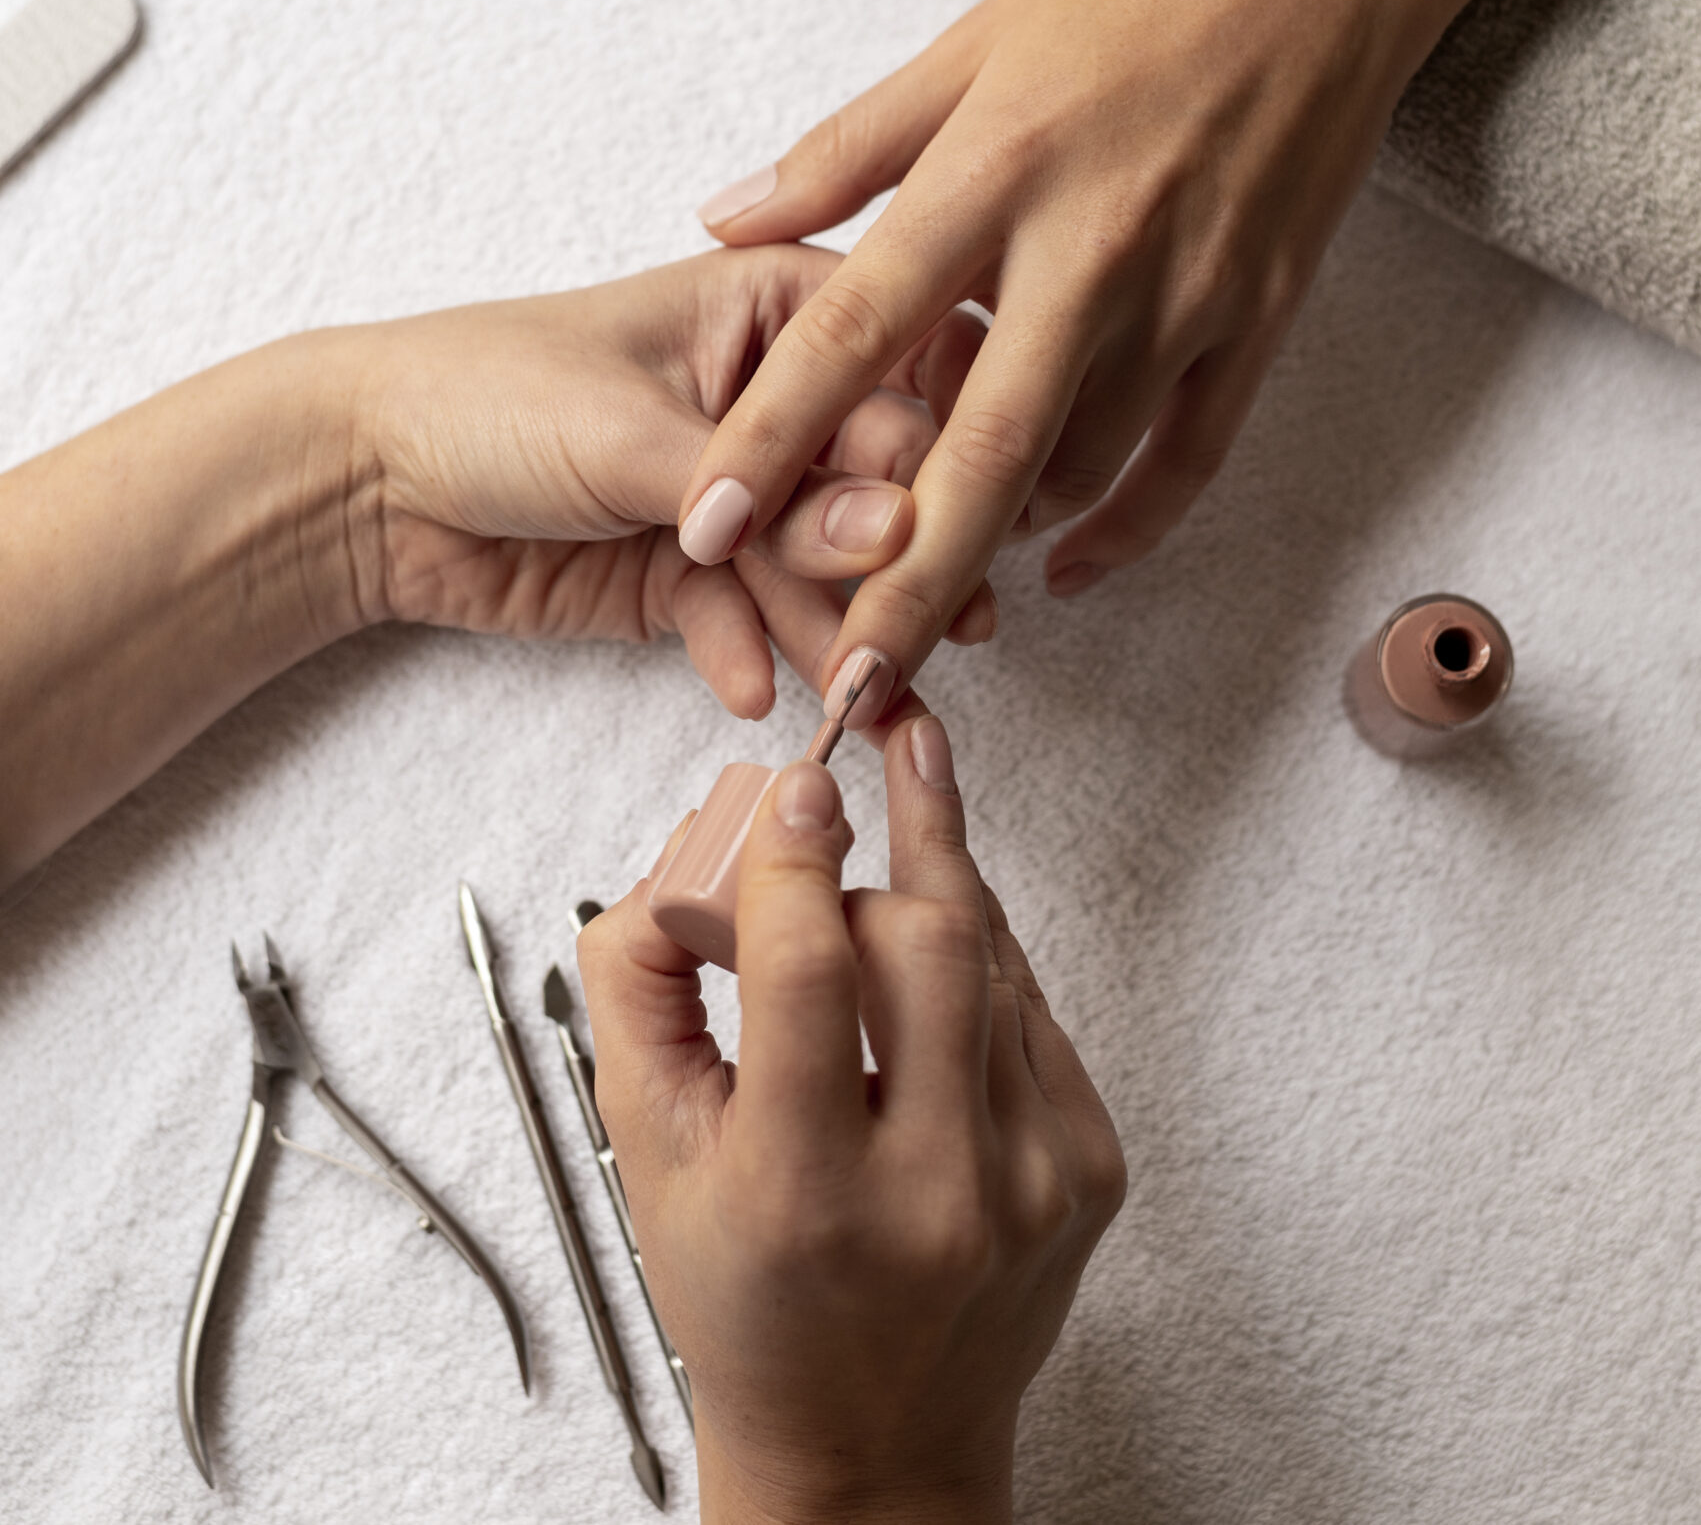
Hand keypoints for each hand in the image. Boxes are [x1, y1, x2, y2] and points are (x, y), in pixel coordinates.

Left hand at [348, 244, 993, 721]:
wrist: (363, 483)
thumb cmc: (488, 395)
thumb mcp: (636, 432)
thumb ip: (767, 493)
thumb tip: (893, 530)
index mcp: (776, 306)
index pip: (886, 371)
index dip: (922, 452)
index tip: (940, 525)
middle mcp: (775, 397)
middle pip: (870, 478)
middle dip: (887, 559)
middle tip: (928, 630)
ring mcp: (740, 489)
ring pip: (817, 563)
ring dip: (835, 628)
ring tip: (867, 696)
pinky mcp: (694, 571)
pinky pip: (748, 617)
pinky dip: (748, 651)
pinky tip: (751, 689)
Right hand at [577, 715, 1124, 1522]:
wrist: (871, 1446)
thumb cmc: (747, 1297)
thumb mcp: (647, 1156)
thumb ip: (638, 991)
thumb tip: (687, 854)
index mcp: (803, 1196)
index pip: (810, 975)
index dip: (796, 856)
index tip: (796, 783)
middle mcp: (936, 1196)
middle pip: (929, 944)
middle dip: (879, 852)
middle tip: (845, 790)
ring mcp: (1032, 1185)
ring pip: (994, 958)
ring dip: (935, 877)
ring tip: (909, 788)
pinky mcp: (1088, 1171)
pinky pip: (1032, 1007)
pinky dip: (977, 956)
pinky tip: (933, 946)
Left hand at [681, 0, 1479, 719]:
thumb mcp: (974, 40)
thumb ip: (847, 147)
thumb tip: (725, 214)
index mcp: (996, 168)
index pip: (853, 329)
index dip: (769, 440)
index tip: (699, 530)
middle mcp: (1087, 249)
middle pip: (974, 451)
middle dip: (897, 583)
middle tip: (838, 688)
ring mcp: (1185, 296)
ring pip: (1076, 468)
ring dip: (998, 545)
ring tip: (923, 601)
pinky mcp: (1258, 321)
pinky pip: (1187, 462)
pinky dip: (1125, 530)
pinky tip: (1064, 569)